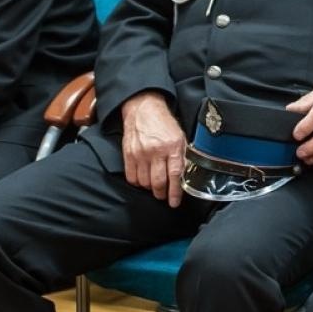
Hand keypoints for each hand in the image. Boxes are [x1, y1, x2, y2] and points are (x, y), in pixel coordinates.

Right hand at [120, 92, 185, 206]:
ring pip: (144, 182)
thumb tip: (184, 176)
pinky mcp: (128, 154)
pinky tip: (143, 180)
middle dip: (162, 194)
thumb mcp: (180, 137)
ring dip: (150, 189)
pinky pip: (132, 177)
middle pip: (158, 182)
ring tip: (154, 187)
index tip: (174, 202)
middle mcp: (156, 151)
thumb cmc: (164, 123)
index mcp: (172, 146)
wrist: (144, 109)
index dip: (174, 192)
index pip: (174, 175)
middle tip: (164, 196)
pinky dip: (138, 183)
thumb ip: (181, 156)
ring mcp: (140, 153)